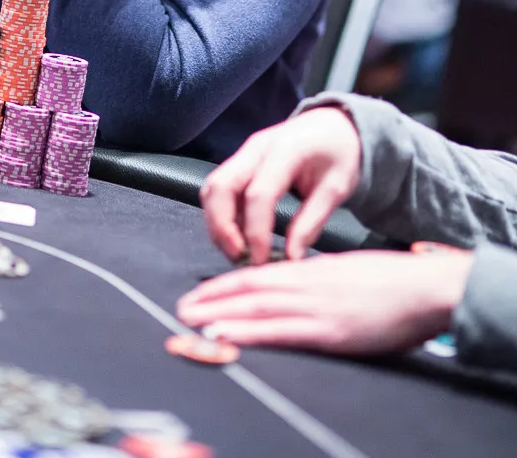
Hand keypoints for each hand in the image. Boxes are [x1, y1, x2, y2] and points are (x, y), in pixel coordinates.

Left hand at [177, 249, 472, 354]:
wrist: (425, 287)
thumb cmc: (390, 282)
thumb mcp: (344, 273)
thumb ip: (316, 279)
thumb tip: (294, 286)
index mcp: (309, 271)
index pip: (257, 277)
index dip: (225, 286)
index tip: (201, 293)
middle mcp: (305, 284)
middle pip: (248, 291)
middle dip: (212, 300)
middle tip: (181, 308)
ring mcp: (315, 307)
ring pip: (256, 308)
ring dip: (219, 315)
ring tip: (191, 321)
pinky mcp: (329, 330)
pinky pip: (279, 331)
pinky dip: (248, 332)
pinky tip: (225, 335)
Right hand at [200, 107, 361, 263]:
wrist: (332, 125)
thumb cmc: (338, 154)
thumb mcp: (337, 188)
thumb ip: (312, 221)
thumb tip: (291, 258)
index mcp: (286, 150)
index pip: (258, 194)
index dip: (256, 231)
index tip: (262, 261)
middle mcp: (256, 147)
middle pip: (221, 186)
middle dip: (222, 227)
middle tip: (239, 258)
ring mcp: (243, 152)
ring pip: (212, 187)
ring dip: (217, 222)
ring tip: (237, 252)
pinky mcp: (239, 161)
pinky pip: (219, 188)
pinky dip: (221, 214)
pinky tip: (239, 236)